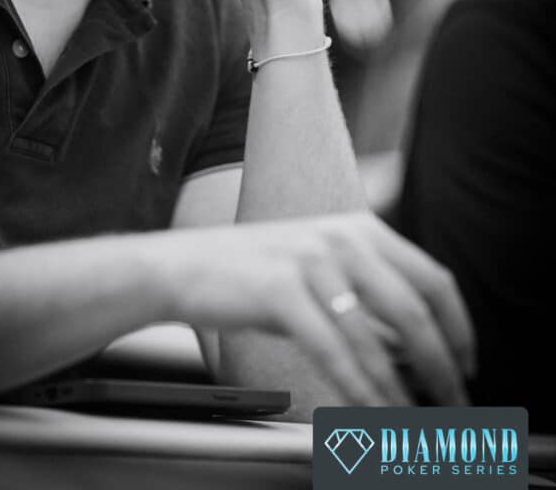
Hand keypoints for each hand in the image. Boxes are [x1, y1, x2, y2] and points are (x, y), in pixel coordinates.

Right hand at [158, 211, 474, 406]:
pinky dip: (361, 390)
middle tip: (455, 404)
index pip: (432, 278)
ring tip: (415, 424)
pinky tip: (372, 414)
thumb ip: (366, 293)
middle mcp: (341, 237)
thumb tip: (414, 348)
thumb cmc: (254, 270)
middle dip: (443, 366)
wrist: (186, 265)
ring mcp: (311, 262)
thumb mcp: (319, 265)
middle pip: (415, 309)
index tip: (467, 364)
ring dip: (403, 391)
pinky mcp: (281, 291)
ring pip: (376, 339)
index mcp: (359, 227)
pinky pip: (334, 351)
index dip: (459, 327)